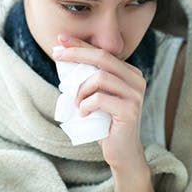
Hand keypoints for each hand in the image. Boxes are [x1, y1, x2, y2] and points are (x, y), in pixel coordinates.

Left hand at [52, 34, 148, 174]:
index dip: (80, 44)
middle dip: (76, 54)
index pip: (102, 52)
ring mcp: (135, 94)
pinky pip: (99, 99)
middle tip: (56, 56)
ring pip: (100, 77)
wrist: (122, 152)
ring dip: (81, 90)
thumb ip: (88, 77)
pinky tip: (83, 114)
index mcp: (129, 73)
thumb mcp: (96, 95)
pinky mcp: (129, 110)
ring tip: (77, 103)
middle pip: (102, 57)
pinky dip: (85, 105)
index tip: (60, 39)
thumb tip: (63, 55)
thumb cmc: (105, 122)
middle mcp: (136, 79)